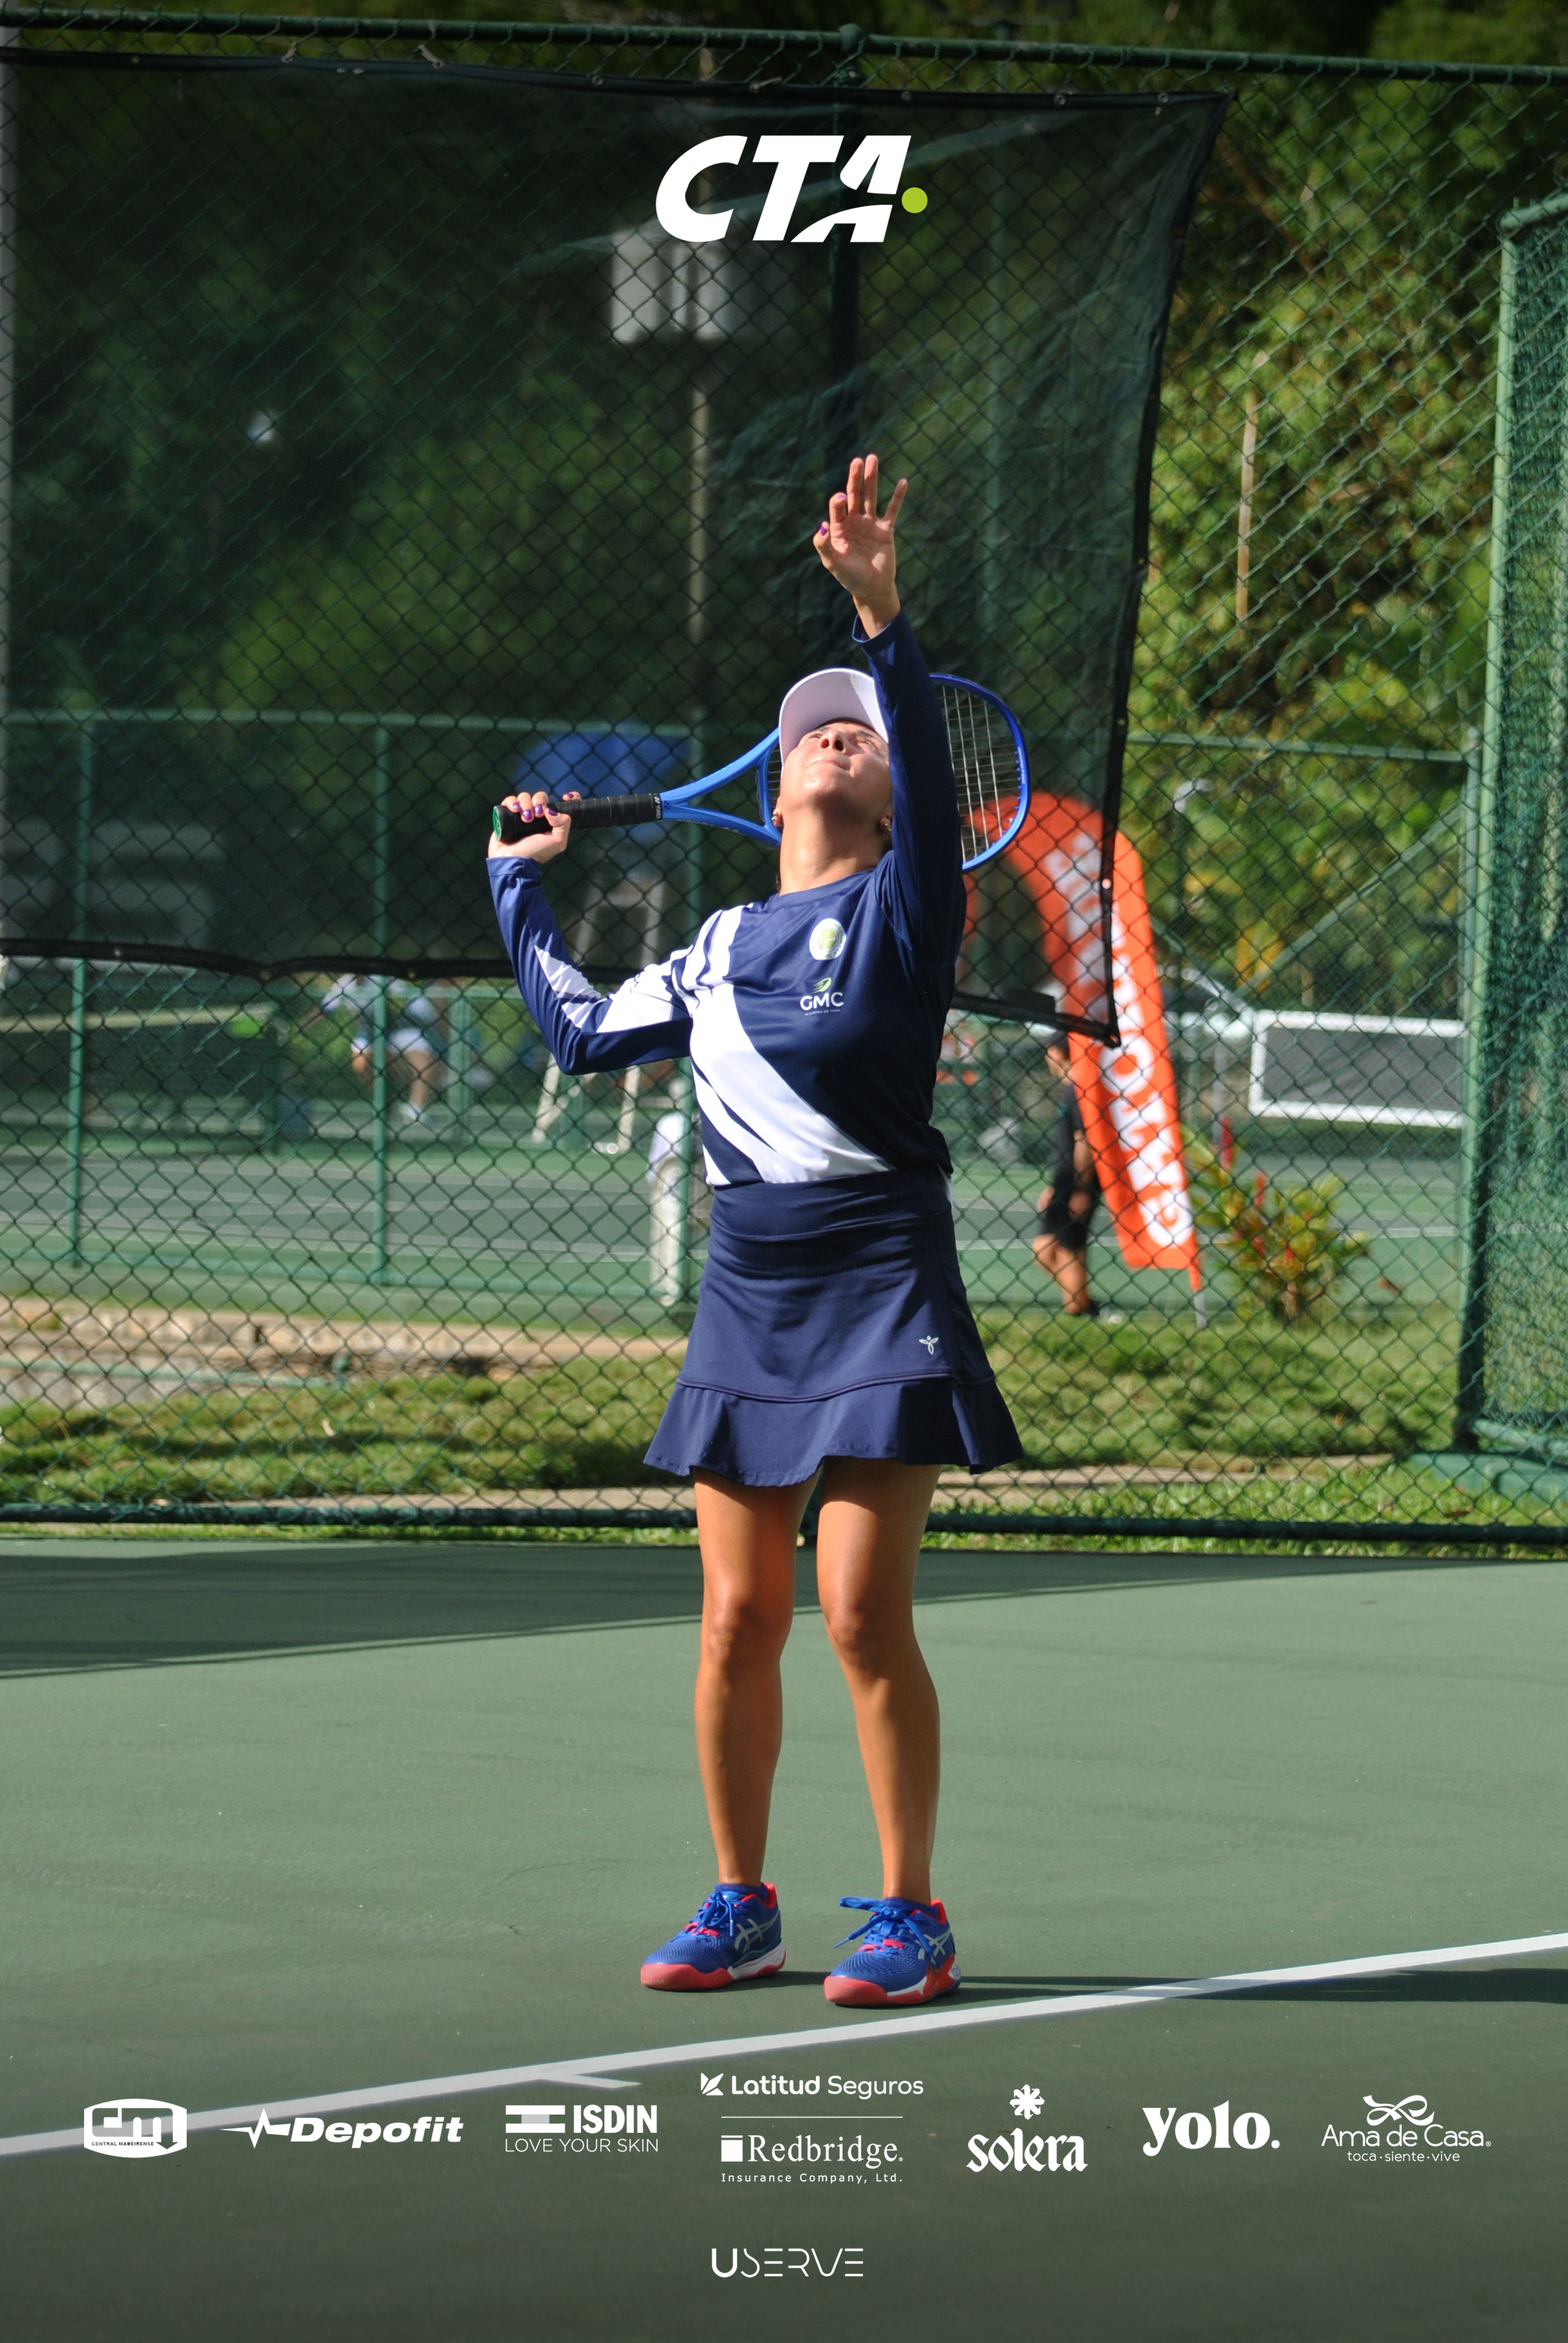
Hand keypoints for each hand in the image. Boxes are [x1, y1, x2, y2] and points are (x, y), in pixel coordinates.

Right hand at [486, 790, 576, 863]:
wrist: (513, 860)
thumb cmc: (536, 853)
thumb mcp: (557, 842)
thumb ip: (563, 824)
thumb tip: (551, 810)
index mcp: (551, 822)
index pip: (562, 804)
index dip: (570, 798)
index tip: (566, 797)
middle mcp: (537, 816)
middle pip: (541, 797)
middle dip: (540, 801)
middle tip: (538, 814)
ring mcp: (522, 814)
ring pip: (525, 797)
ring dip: (526, 804)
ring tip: (525, 819)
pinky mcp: (507, 814)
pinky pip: (510, 800)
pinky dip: (512, 802)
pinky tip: (514, 810)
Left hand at [813, 454, 905, 634]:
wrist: (871, 589)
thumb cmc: (849, 577)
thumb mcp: (833, 563)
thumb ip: (824, 545)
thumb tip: (821, 525)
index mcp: (839, 527)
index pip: (838, 506)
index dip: (839, 500)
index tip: (842, 498)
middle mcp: (854, 522)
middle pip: (854, 494)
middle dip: (855, 478)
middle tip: (857, 460)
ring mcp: (870, 524)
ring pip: (871, 496)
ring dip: (871, 479)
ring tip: (872, 459)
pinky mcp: (886, 530)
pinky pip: (892, 510)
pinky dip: (897, 496)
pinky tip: (902, 481)